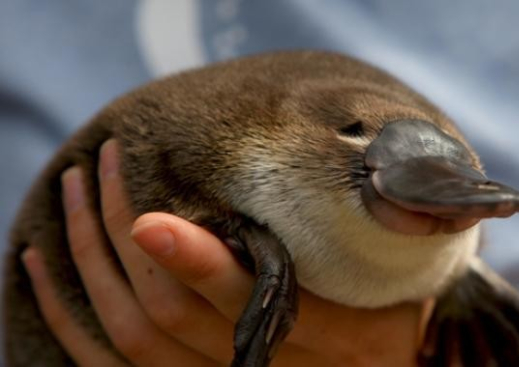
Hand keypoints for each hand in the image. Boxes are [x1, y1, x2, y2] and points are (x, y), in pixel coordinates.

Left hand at [22, 139, 429, 365]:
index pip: (245, 304)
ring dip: (87, 262)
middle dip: (121, 236)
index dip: (196, 263)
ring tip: (73, 189)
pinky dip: (68, 317)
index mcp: (332, 338)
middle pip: (169, 317)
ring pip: (130, 338)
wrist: (388, 359)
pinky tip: (43, 263)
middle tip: (106, 161)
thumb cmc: (400, 306)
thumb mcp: (400, 275)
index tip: (150, 217)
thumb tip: (340, 173)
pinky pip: (111, 364)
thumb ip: (364, 236)